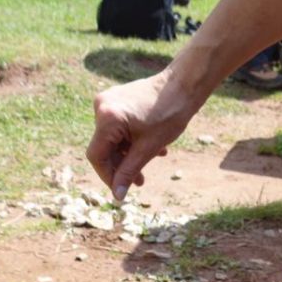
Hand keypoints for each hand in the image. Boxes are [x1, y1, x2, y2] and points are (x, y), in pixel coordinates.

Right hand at [87, 70, 192, 200]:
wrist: (184, 86)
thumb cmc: (170, 114)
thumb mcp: (148, 149)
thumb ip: (129, 172)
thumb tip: (117, 196)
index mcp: (107, 118)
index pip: (97, 156)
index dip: (108, 176)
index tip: (122, 190)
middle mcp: (101, 107)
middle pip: (105, 148)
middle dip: (122, 166)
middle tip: (140, 182)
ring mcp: (108, 101)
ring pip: (113, 139)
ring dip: (130, 154)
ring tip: (153, 161)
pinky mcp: (116, 99)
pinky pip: (118, 127)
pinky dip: (131, 140)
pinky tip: (153, 147)